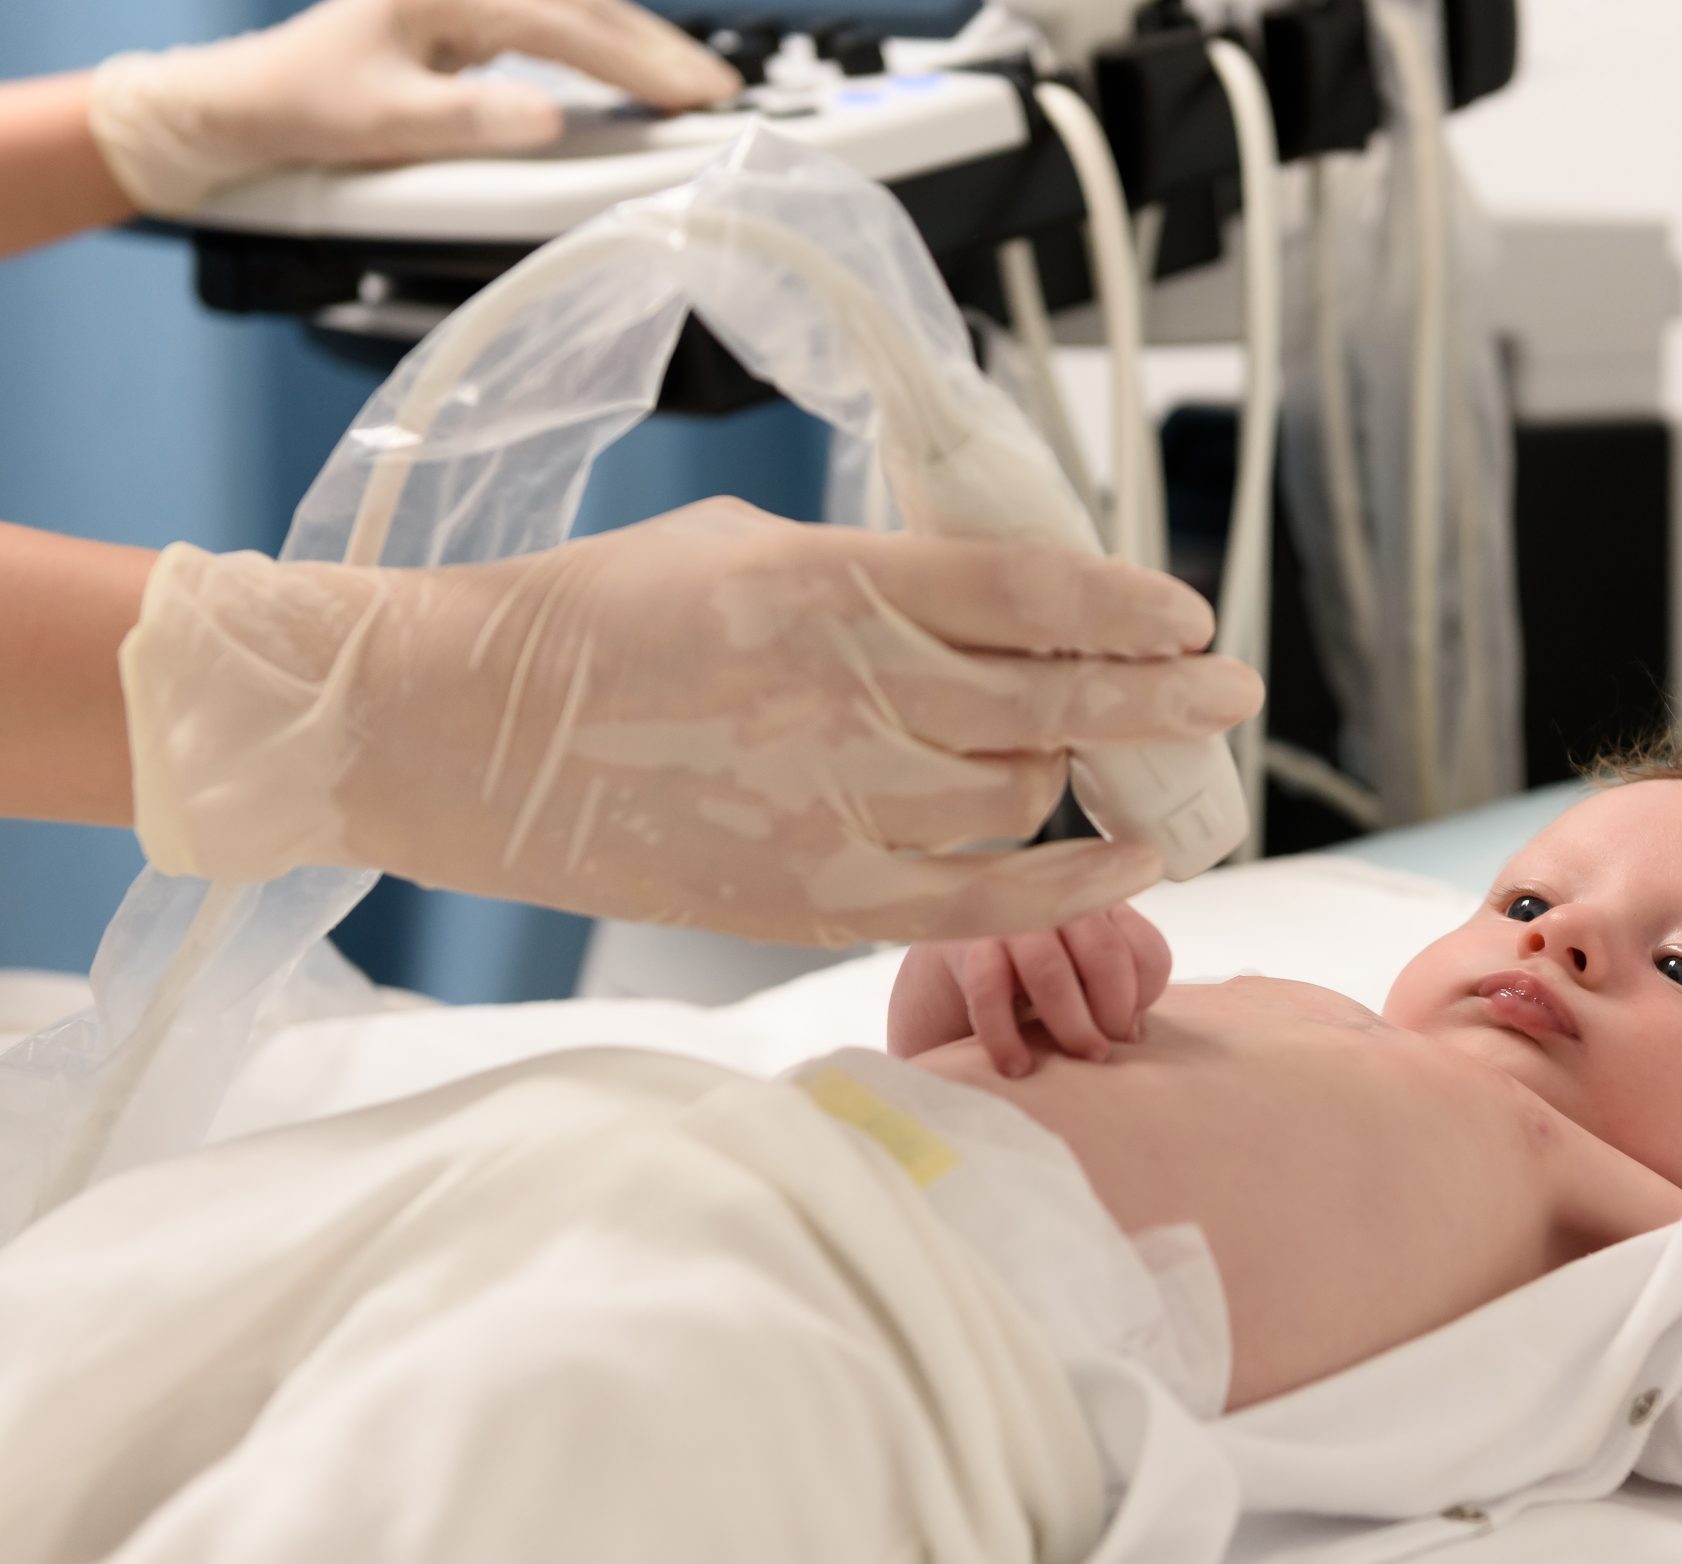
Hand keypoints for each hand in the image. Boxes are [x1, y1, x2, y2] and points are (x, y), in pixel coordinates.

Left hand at [88, 0, 740, 214]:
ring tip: (693, 84)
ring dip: (638, 45)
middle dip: (657, 49)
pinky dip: (603, 44)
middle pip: (585, 5)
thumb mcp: (382, 123)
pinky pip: (556, 20)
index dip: (637, 63)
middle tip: (717, 94)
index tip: (692, 97)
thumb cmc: (305, 108)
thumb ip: (467, 120)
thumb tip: (546, 122)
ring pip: (576, 7)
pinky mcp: (466, 11)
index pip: (567, 25)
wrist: (248, 100)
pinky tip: (634, 67)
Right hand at [120, 500, 1261, 944]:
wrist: (451, 734)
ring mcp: (829, 806)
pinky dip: (1068, 883)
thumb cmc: (588, 620)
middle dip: (1163, 696)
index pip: (1025, 591)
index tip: (1189, 617)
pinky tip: (1129, 859)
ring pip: (1023, 795)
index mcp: (826, 585)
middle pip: (1055, 700)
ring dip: (1089, 774)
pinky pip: (977, 901)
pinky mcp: (805, 896)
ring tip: (1126, 763)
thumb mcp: (741, 544)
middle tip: (1230, 692)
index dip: (1126, 605)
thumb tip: (994, 603)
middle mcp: (845, 697)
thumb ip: (875, 574)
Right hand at [890, 904, 1171, 1076]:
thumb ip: (1109, 997)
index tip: (1128, 1031)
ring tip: (1075, 1058)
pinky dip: (1005, 1035)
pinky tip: (1016, 1066)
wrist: (938, 980)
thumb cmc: (1021, 988)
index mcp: (1093, 910)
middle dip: (1112, 1011)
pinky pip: (988, 990)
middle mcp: (1054, 904)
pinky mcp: (961, 944)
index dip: (1144, 994)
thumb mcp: (1074, 984)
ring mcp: (1006, 919)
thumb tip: (1132, 1033)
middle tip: (1101, 1053)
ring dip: (1070, 1023)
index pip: (1142, 947)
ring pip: (1049, 968)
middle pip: (1104, 952)